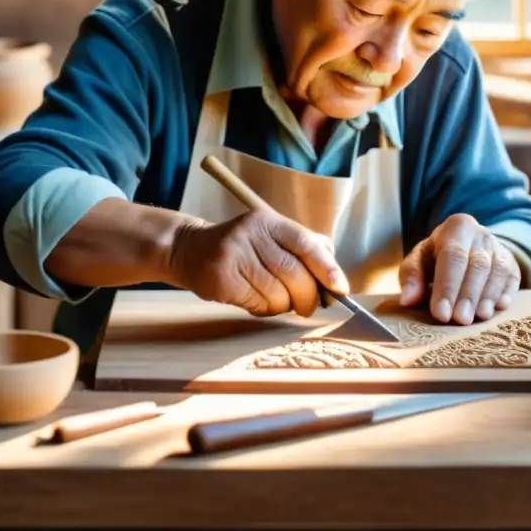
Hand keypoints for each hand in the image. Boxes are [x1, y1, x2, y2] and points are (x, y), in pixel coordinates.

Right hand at [169, 210, 350, 317]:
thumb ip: (303, 248)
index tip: (340, 288)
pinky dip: (266, 309)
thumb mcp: (270, 236)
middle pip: (293, 272)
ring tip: (278, 301)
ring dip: (285, 305)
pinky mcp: (221, 279)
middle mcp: (250, 234)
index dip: (327, 268)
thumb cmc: (242, 248)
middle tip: (310, 306)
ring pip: (277, 293)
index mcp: (267, 220)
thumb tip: (335, 278)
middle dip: (308, 296)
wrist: (190, 250)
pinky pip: (258, 304)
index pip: (305, 243)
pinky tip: (257, 300)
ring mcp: (233, 256)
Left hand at [397, 213, 519, 324]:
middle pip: (477, 265)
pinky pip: (512, 277)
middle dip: (468, 294)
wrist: (466, 246)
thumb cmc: (437, 257)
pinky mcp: (512, 262)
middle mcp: (480, 234)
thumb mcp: (419, 260)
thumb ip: (412, 277)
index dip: (447, 286)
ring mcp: (499, 247)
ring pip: (497, 271)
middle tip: (460, 320)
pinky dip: (506, 293)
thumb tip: (407, 301)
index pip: (452, 255)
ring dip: (488, 296)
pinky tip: (498, 308)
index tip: (440, 313)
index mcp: (456, 227)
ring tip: (478, 317)